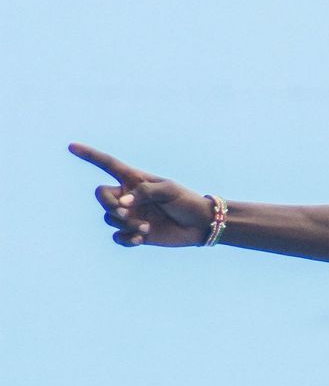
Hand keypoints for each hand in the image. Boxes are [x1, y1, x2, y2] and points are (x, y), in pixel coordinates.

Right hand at [69, 141, 212, 247]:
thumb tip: (122, 203)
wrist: (199, 225)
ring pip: (109, 218)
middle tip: (124, 212)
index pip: (107, 164)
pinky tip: (141, 238)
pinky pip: (117, 236)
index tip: (71, 147)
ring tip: (145, 227)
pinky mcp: (134, 233)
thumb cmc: (186, 201)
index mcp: (134, 179)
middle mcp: (128, 196)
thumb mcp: (169, 190)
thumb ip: (145, 192)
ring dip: (125, 223)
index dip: (89, 155)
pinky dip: (126, 238)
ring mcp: (129, 215)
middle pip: (100, 195)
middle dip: (108, 205)